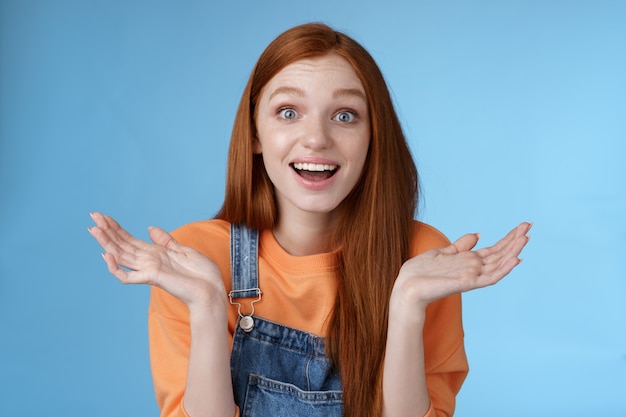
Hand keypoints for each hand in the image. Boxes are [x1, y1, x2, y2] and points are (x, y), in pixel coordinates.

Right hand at [88, 212, 224, 308]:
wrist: (212, 290)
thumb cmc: (202, 274)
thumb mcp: (184, 250)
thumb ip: (165, 240)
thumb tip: (150, 228)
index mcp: (155, 254)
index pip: (129, 239)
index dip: (116, 228)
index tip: (103, 216)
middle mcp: (148, 261)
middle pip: (122, 245)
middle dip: (107, 231)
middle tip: (93, 215)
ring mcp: (148, 270)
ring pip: (121, 256)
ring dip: (107, 243)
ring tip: (93, 229)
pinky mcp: (152, 278)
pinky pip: (127, 276)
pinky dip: (116, 267)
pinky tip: (107, 254)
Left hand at [393, 222, 531, 311]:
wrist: (407, 287)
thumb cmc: (421, 272)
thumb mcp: (442, 252)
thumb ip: (461, 245)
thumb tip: (477, 234)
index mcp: (469, 261)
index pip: (494, 249)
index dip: (509, 238)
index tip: (522, 226)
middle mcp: (474, 268)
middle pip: (500, 253)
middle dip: (515, 240)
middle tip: (530, 225)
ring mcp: (472, 276)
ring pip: (498, 263)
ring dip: (513, 251)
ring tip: (526, 238)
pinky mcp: (467, 283)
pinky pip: (490, 277)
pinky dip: (503, 269)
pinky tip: (515, 259)